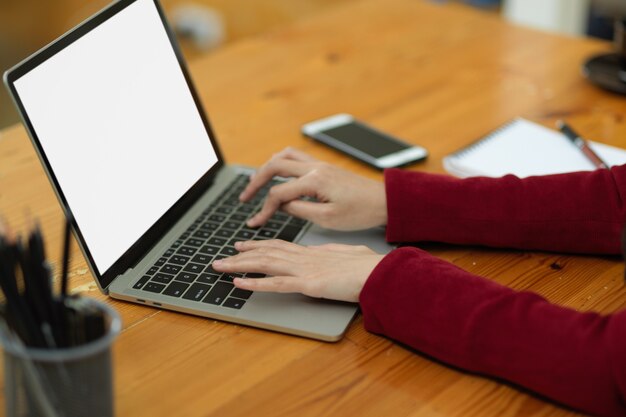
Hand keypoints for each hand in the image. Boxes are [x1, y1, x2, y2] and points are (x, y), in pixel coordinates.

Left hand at [212, 240, 384, 301]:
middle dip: (241, 255)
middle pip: (266, 253)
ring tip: (221, 267)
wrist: (381, 272)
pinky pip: (276, 284)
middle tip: (222, 257)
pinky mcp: (309, 284)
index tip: (244, 245)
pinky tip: (239, 284)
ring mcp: (305, 270)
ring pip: (265, 264)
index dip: (259, 245)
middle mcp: (305, 258)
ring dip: (240, 266)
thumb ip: (336, 255)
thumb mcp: (349, 255)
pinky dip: (255, 284)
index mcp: (314, 252)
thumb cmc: (370, 266)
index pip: (280, 246)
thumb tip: (331, 255)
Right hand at [240, 147, 386, 230]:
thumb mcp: (327, 219)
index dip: (264, 209)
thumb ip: (299, 210)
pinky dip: (282, 163)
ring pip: (284, 155)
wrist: (384, 201)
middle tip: (244, 197)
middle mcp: (314, 167)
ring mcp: (319, 164)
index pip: (278, 193)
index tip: (255, 222)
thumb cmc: (360, 212)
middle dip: (255, 181)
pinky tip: (278, 175)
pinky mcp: (324, 166)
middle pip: (274, 166)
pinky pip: (296, 157)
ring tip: (257, 183)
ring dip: (267, 167)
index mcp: (315, 181)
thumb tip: (279, 206)